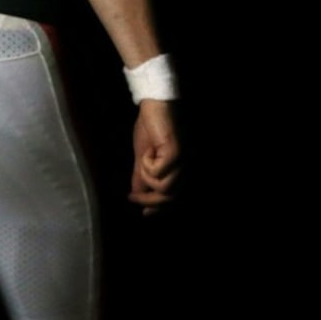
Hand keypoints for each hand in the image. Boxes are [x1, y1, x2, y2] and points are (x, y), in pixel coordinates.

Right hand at [128, 99, 179, 215]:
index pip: (175, 198)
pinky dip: (147, 165)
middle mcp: (188, 169)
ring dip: (147, 176)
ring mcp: (184, 163)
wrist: (153, 108)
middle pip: (170, 198)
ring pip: (164, 188)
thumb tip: (136, 193)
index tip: (144, 213)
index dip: (160, 208)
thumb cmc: (150, 129)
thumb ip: (141, 176)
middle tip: (132, 198)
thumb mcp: (142, 157)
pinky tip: (147, 151)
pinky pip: (157, 173)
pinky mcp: (176, 154)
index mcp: (182, 171)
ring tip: (142, 159)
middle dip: (149, 200)